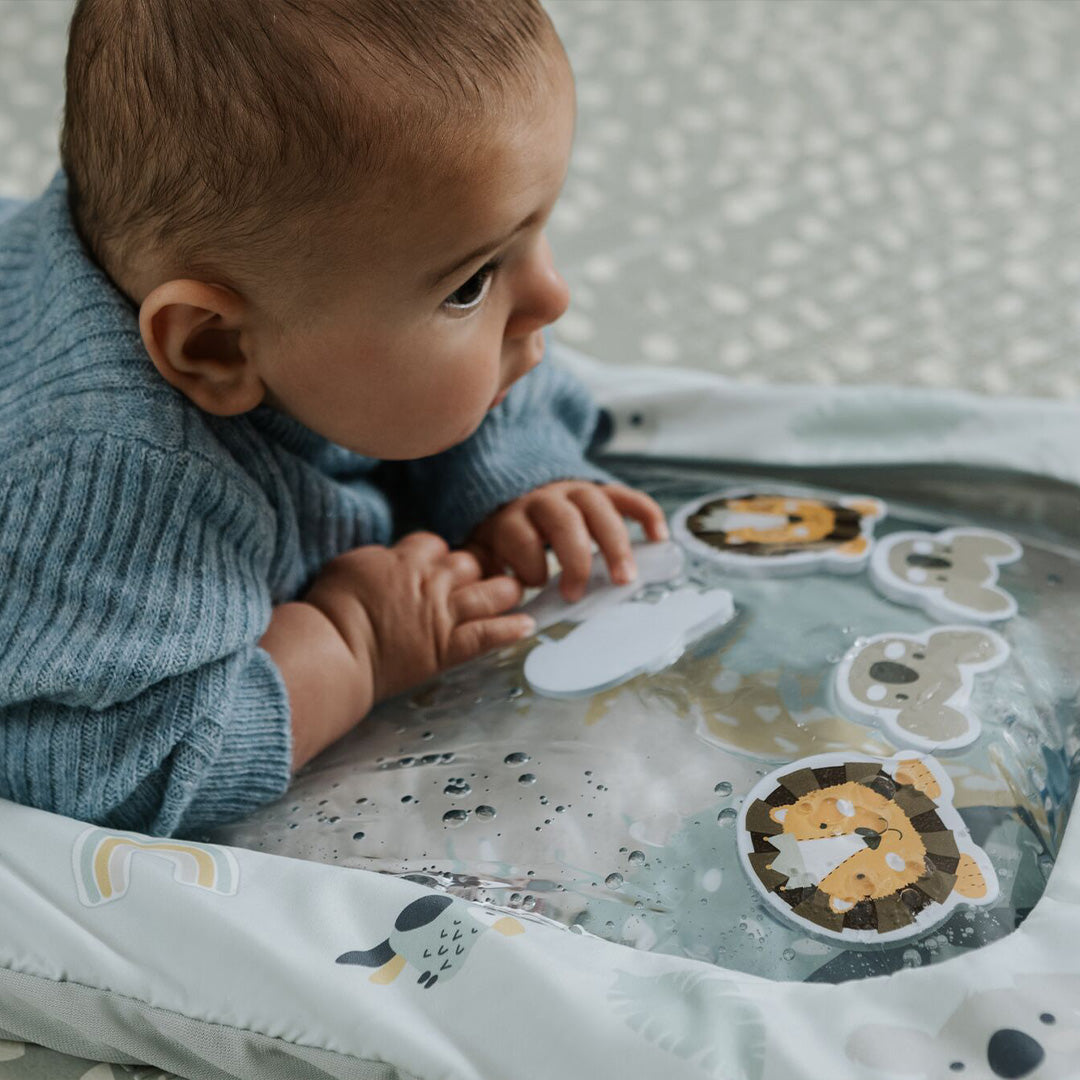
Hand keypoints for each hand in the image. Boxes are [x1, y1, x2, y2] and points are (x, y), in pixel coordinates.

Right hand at [304, 532, 531, 702]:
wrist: (335, 648)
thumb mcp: (350, 563)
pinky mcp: (448, 648)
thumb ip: (379, 559)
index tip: (433, 563)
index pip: (434, 544)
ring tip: (515, 590)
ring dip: (506, 591)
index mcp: (407, 559)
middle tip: (476, 578)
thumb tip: (389, 559)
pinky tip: (528, 625)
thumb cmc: (333, 605)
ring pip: (490, 593)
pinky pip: (488, 635)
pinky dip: (510, 630)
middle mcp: (432, 583)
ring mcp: (443, 616)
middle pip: (469, 563)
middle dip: (475, 568)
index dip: (435, 553)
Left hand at [467, 480, 668, 601]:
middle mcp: (545, 499)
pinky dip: (646, 514)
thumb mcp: (481, 550)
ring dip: (615, 543)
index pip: (519, 534)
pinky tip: (659, 538)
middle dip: (575, 558)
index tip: (535, 585)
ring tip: (627, 578)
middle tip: (580, 594)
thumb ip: (479, 571)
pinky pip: (627, 496)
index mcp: (511, 516)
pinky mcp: (600, 491)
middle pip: (563, 520)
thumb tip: (485, 598)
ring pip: (598, 507)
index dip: (527, 561)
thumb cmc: (502, 534)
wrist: (514, 490)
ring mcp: (575, 492)